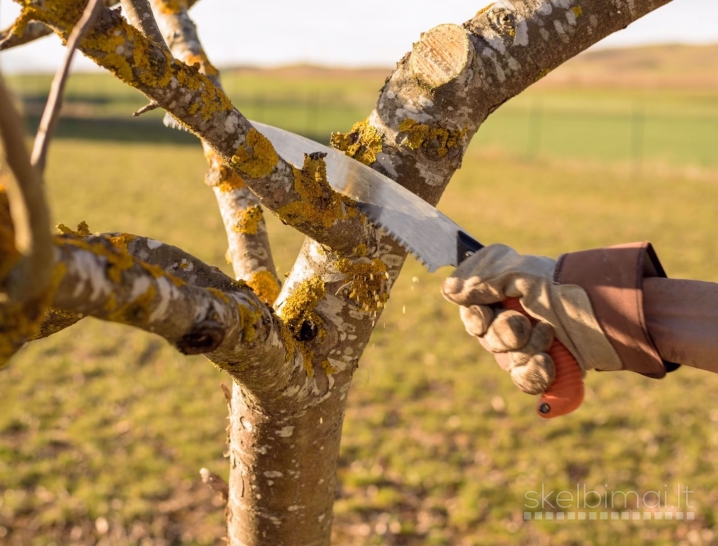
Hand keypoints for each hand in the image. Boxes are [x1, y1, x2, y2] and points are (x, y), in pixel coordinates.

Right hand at [442, 244, 621, 394]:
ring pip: (506, 361)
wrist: (608, 312)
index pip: (472, 312)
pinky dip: (534, 374)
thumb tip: (448, 291)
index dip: (475, 317)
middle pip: (486, 339)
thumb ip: (480, 280)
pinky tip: (548, 364)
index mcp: (506, 294)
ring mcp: (532, 346)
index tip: (486, 312)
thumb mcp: (519, 273)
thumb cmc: (564, 285)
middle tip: (523, 323)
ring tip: (549, 337)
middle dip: (503, 333)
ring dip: (524, 350)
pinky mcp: (549, 369)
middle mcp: (515, 320)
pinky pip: (525, 381)